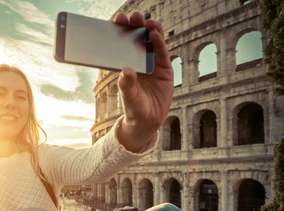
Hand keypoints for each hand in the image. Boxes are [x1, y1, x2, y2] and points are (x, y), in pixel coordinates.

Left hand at [114, 12, 173, 152]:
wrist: (148, 121)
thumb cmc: (134, 108)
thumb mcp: (129, 97)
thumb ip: (127, 85)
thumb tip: (126, 71)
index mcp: (127, 65)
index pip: (123, 45)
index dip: (122, 32)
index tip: (118, 20)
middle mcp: (139, 62)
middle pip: (138, 40)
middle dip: (136, 27)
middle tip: (133, 17)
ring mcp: (153, 64)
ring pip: (152, 43)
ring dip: (150, 31)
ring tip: (147, 23)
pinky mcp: (165, 69)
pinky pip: (162, 53)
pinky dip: (160, 43)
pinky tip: (155, 35)